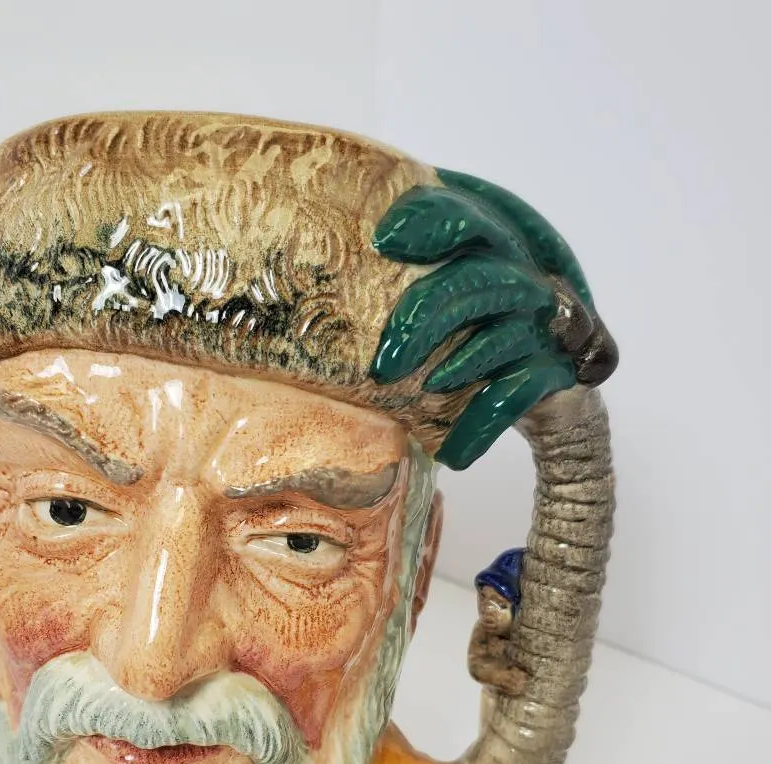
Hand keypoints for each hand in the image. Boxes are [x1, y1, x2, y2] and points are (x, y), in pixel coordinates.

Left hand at [371, 168, 617, 469]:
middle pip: (480, 279)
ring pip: (503, 334)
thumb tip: (301, 278)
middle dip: (427, 314)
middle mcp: (524, 279)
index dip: (434, 219)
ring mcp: (543, 326)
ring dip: (455, 364)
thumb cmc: (473, 329)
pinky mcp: (555, 372)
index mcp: (495, 246)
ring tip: (412, 393)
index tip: (385, 237)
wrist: (549, 386)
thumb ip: (394, 277)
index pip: (471, 217)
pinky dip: (482, 422)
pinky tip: (451, 453)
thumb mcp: (441, 294)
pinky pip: (518, 395)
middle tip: (381, 364)